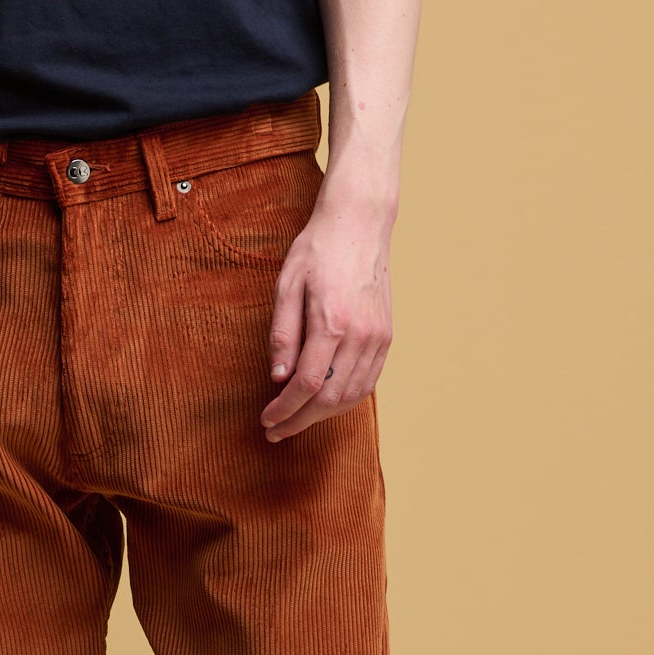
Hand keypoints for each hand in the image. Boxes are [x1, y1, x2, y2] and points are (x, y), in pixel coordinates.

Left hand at [261, 182, 395, 441]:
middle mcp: (360, 335)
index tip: (267, 419)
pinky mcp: (386, 337)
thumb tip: (278, 377)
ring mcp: (378, 338)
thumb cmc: (317, 250)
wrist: (359, 224)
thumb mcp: (287, 286)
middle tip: (276, 430)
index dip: (285, 409)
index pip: (308, 384)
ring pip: (352, 396)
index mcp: (332, 322)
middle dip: (300, 420)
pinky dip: (345, 400)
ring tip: (297, 420)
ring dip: (322, 415)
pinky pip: (367, 382)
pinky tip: (324, 403)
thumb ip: (282, 334)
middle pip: (331, 398)